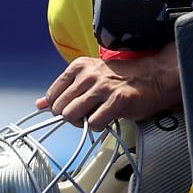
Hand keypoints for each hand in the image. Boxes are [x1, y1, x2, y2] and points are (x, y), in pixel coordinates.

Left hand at [38, 45, 182, 127]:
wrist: (153, 77)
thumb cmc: (122, 79)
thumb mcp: (89, 78)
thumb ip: (64, 90)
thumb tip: (40, 104)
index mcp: (79, 67)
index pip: (53, 94)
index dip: (60, 107)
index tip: (71, 108)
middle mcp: (89, 75)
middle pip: (60, 108)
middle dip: (70, 117)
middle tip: (86, 114)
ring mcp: (103, 87)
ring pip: (72, 116)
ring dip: (82, 122)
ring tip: (96, 115)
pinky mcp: (117, 101)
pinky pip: (93, 124)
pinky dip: (98, 126)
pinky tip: (108, 117)